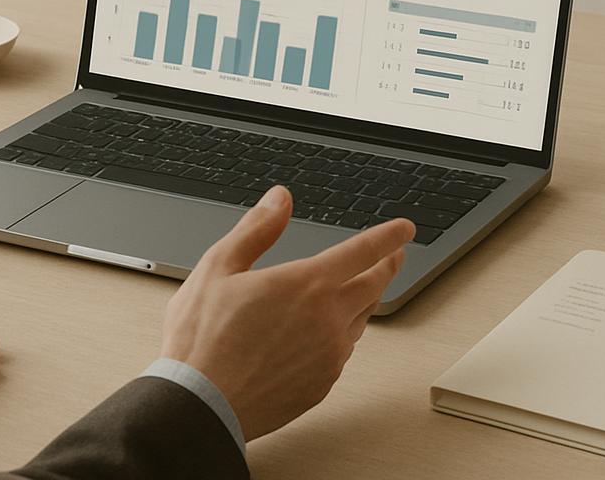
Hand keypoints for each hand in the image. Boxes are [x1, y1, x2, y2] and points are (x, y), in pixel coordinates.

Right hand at [160, 185, 413, 441]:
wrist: (200, 405)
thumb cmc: (202, 336)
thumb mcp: (219, 266)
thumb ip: (257, 228)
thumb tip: (279, 198)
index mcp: (307, 284)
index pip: (363, 251)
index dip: (388, 236)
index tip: (405, 229)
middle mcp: (327, 319)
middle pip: (374, 285)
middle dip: (389, 264)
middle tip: (396, 254)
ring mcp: (328, 356)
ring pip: (362, 319)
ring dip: (370, 297)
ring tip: (367, 286)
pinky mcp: (321, 385)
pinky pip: (345, 350)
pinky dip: (347, 331)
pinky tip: (334, 329)